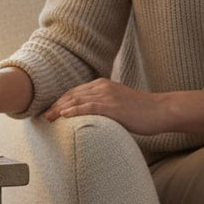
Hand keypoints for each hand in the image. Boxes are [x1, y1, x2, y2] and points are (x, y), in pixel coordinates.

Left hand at [42, 79, 203, 135]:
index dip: (60, 101)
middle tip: (42, 116)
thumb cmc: (141, 111)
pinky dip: (75, 110)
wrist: (161, 110)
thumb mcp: (118, 105)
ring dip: (60, 108)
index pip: (75, 92)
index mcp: (102, 85)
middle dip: (56, 105)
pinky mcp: (113, 106)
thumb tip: (90, 118)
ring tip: (47, 117)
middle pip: (72, 95)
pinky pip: (90, 107)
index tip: (48, 110)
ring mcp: (107, 95)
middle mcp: (102, 87)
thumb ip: (102, 107)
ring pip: (78, 100)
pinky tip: (64, 115)